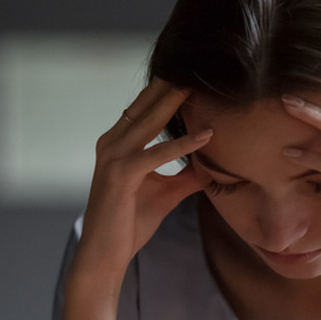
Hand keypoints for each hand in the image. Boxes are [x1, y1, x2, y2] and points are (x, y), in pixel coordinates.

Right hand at [74, 80, 212, 281]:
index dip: (167, 89)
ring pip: (150, 122)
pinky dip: (182, 145)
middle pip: (146, 105)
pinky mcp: (120, 175)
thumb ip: (187, 175)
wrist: (105, 255)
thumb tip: (215, 165)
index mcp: (117, 143)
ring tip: (201, 85)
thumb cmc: (129, 223)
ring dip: (176, 102)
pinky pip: (156, 154)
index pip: (144, 108)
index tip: (193, 73)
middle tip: (199, 64)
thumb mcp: (167, 193)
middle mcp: (111, 143)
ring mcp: (113, 157)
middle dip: (172, 85)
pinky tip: (206, 136)